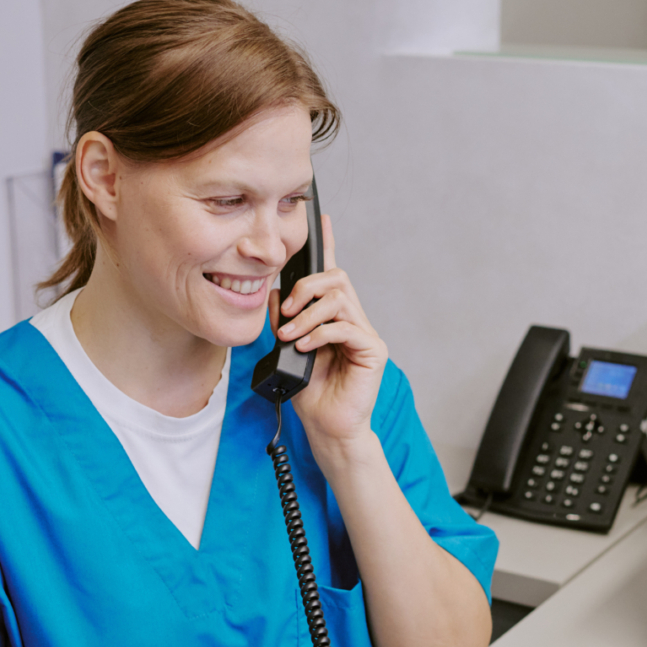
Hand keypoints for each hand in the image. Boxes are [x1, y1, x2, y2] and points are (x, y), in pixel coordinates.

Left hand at [268, 214, 388, 454]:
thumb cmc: (310, 393)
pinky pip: (345, 327)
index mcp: (333, 317)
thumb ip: (283, 321)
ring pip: (338, 299)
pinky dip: (320, 334)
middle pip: (336, 278)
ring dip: (307, 315)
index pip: (332, 274)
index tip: (321, 218)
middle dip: (306, 288)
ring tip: (290, 337)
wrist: (328, 428)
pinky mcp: (373, 351)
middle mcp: (352, 320)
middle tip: (286, 313)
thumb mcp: (287, 351)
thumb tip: (273, 295)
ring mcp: (365, 334)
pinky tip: (306, 347)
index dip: (328, 244)